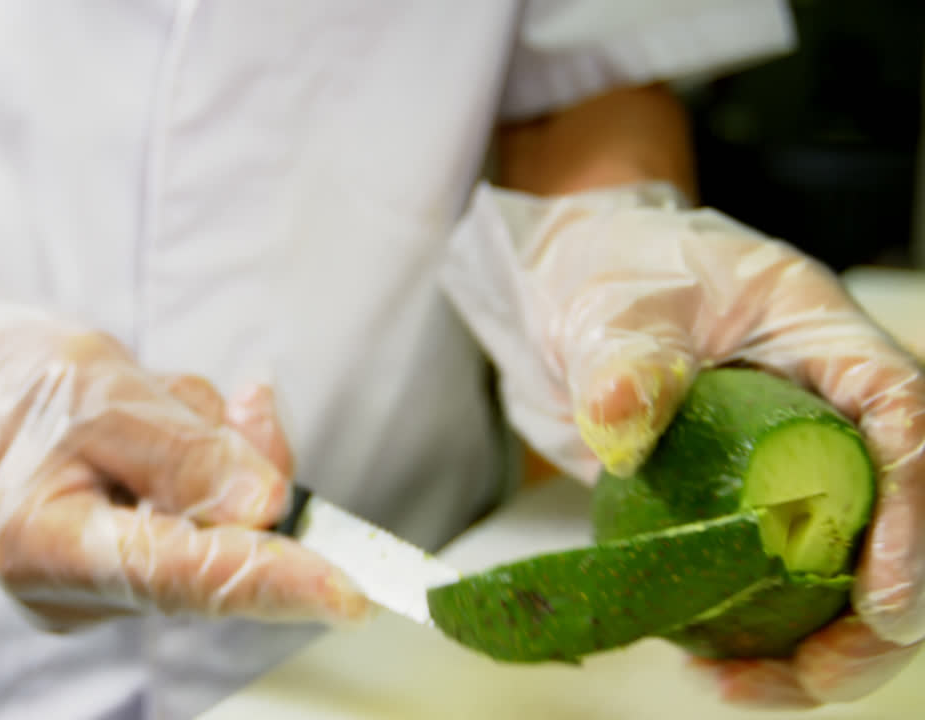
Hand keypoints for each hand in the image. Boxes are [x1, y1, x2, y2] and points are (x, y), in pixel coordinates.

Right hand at [0, 204, 367, 629]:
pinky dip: (200, 462)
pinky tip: (157, 424)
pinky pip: (198, 516)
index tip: (350, 591)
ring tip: (148, 403)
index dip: (275, 582)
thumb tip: (265, 508)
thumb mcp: (94, 387)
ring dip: (211, 451)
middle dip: (242, 468)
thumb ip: (182, 452)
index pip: (186, 577)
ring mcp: (100, 582)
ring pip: (214, 523)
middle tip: (244, 404)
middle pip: (215, 547)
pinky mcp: (121, 560)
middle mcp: (75, 590)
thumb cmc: (0, 378)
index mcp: (46, 548)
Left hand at [442, 182, 924, 706]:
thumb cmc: (612, 272)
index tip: (877, 598)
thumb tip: (622, 423)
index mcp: (826, 343)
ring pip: (843, 572)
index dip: (909, 518)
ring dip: (814, 646)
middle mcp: (827, 413)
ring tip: (737, 687)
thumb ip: (626, 359)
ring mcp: (790, 466)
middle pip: (898, 522)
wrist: (568, 292)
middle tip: (808, 675)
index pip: (904, 424)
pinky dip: (754, 633)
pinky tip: (706, 663)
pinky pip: (773, 582)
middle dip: (874, 618)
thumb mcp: (617, 304)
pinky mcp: (744, 507)